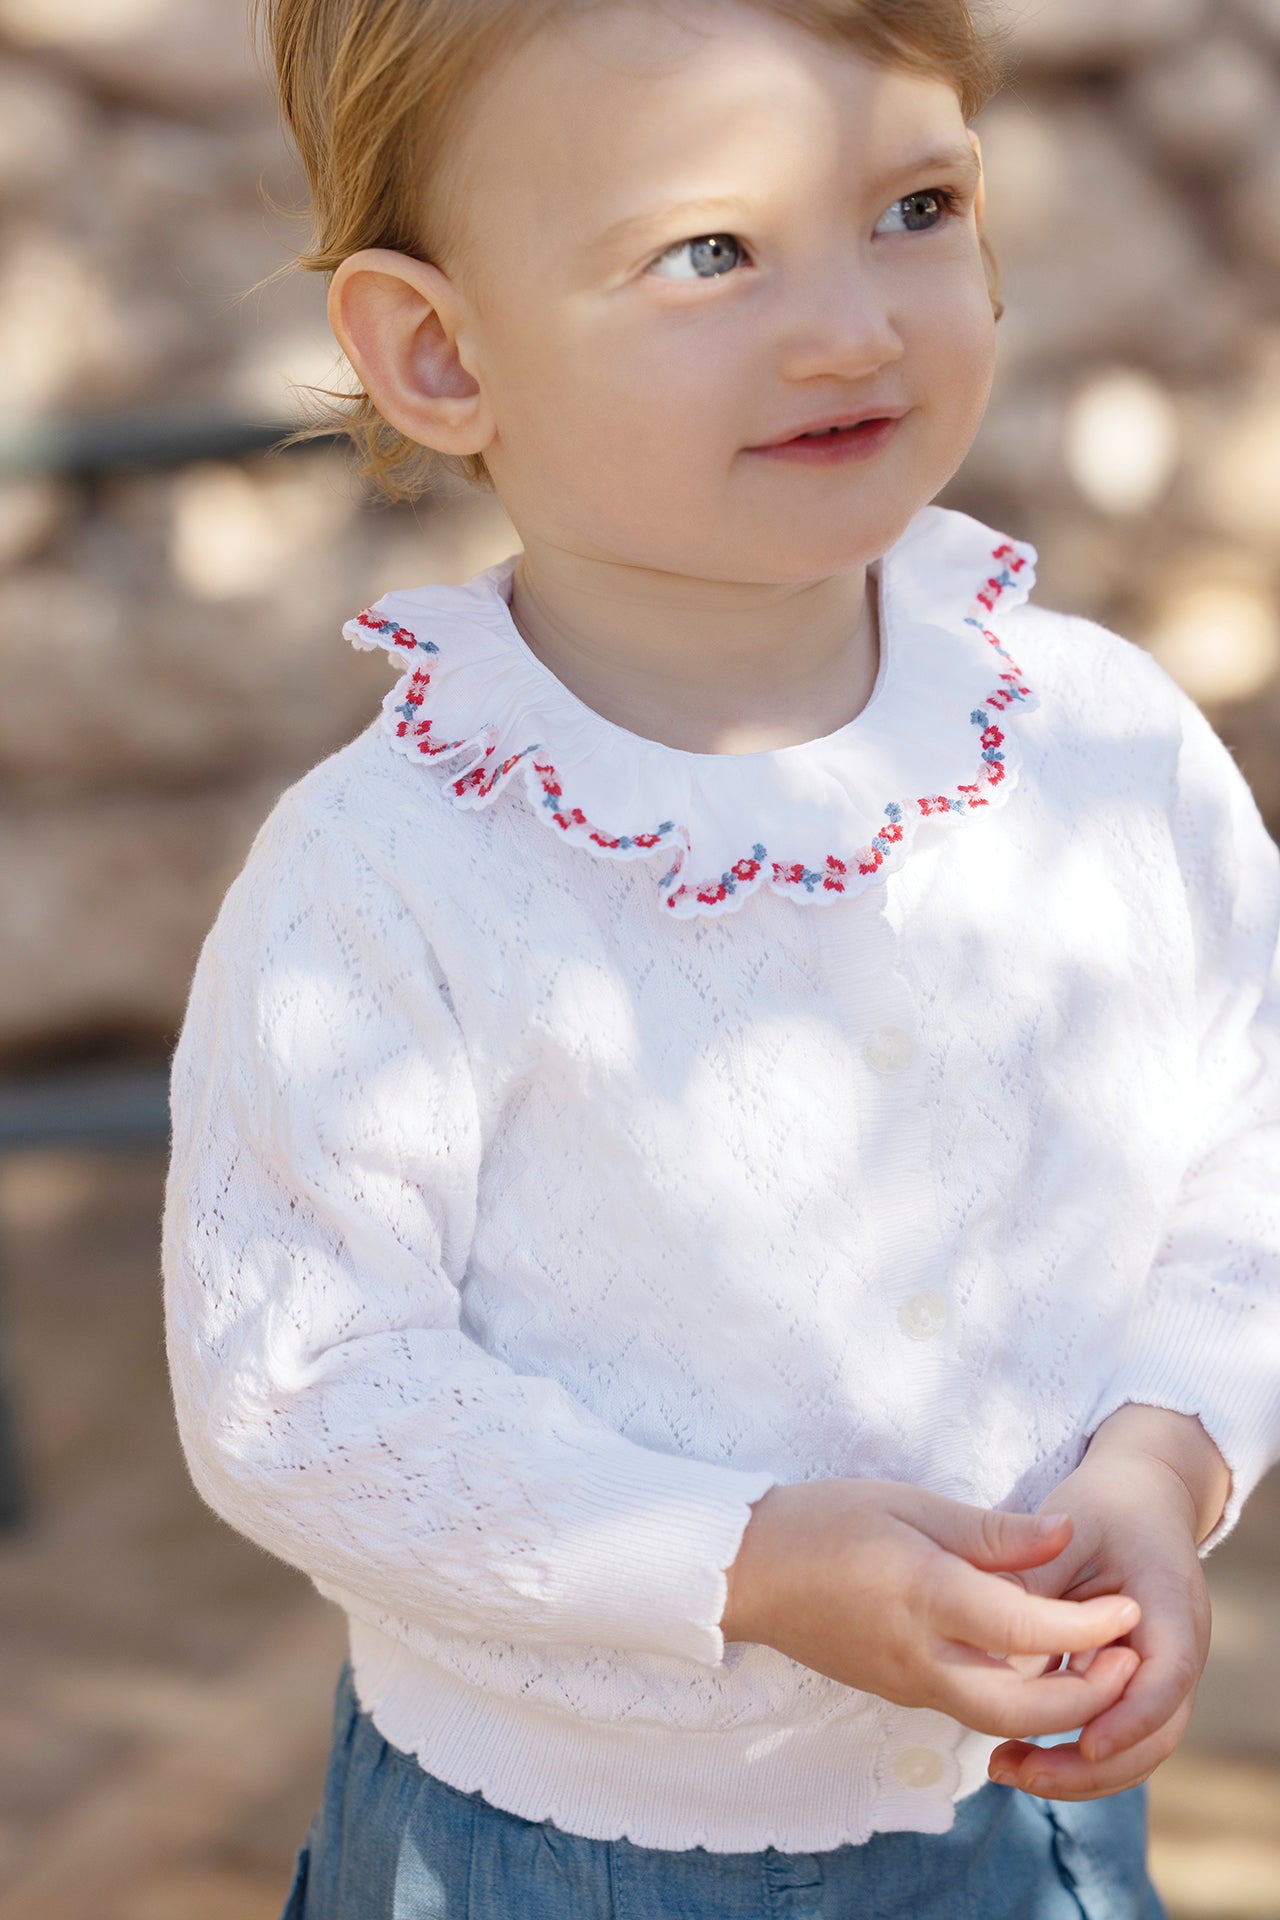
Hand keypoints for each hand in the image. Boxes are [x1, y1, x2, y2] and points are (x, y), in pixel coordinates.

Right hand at [722, 1478, 1141, 1741]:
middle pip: (1023, 1709)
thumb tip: (1067, 1534)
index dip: (1088, 1625)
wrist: (747, 1571)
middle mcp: (920, 1655)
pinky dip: (1016, 1702)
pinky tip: (1036, 1667)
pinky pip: (970, 1710)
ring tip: (1095, 1667)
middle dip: (1088, 1696)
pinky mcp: (898, 1691)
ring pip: (999, 1723)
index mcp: (925, 1596)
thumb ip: (991, 1530)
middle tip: (1128, 1659)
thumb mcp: (910, 1504)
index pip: (1027, 1630)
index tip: (1128, 1608)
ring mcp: (907, 1683)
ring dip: (1058, 1709)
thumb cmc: (825, 1521)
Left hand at [987, 1408, 1227, 1800]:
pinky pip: (1112, 1731)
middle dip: (1092, 1769)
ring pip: (1135, 1748)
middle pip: (1156, 1734)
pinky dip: (1072, 1753)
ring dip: (1078, 1772)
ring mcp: (1160, 1674)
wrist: (1140, 1498)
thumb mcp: (1067, 1528)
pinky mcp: (1132, 1683)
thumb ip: (1037, 1586)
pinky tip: (1015, 1754)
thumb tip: (996, 1653)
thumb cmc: (1103, 1508)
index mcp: (1171, 1605)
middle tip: (1020, 1772)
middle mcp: (1178, 1651)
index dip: (1131, 1717)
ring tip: (1006, 1770)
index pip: (1167, 1676)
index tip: (1086, 1744)